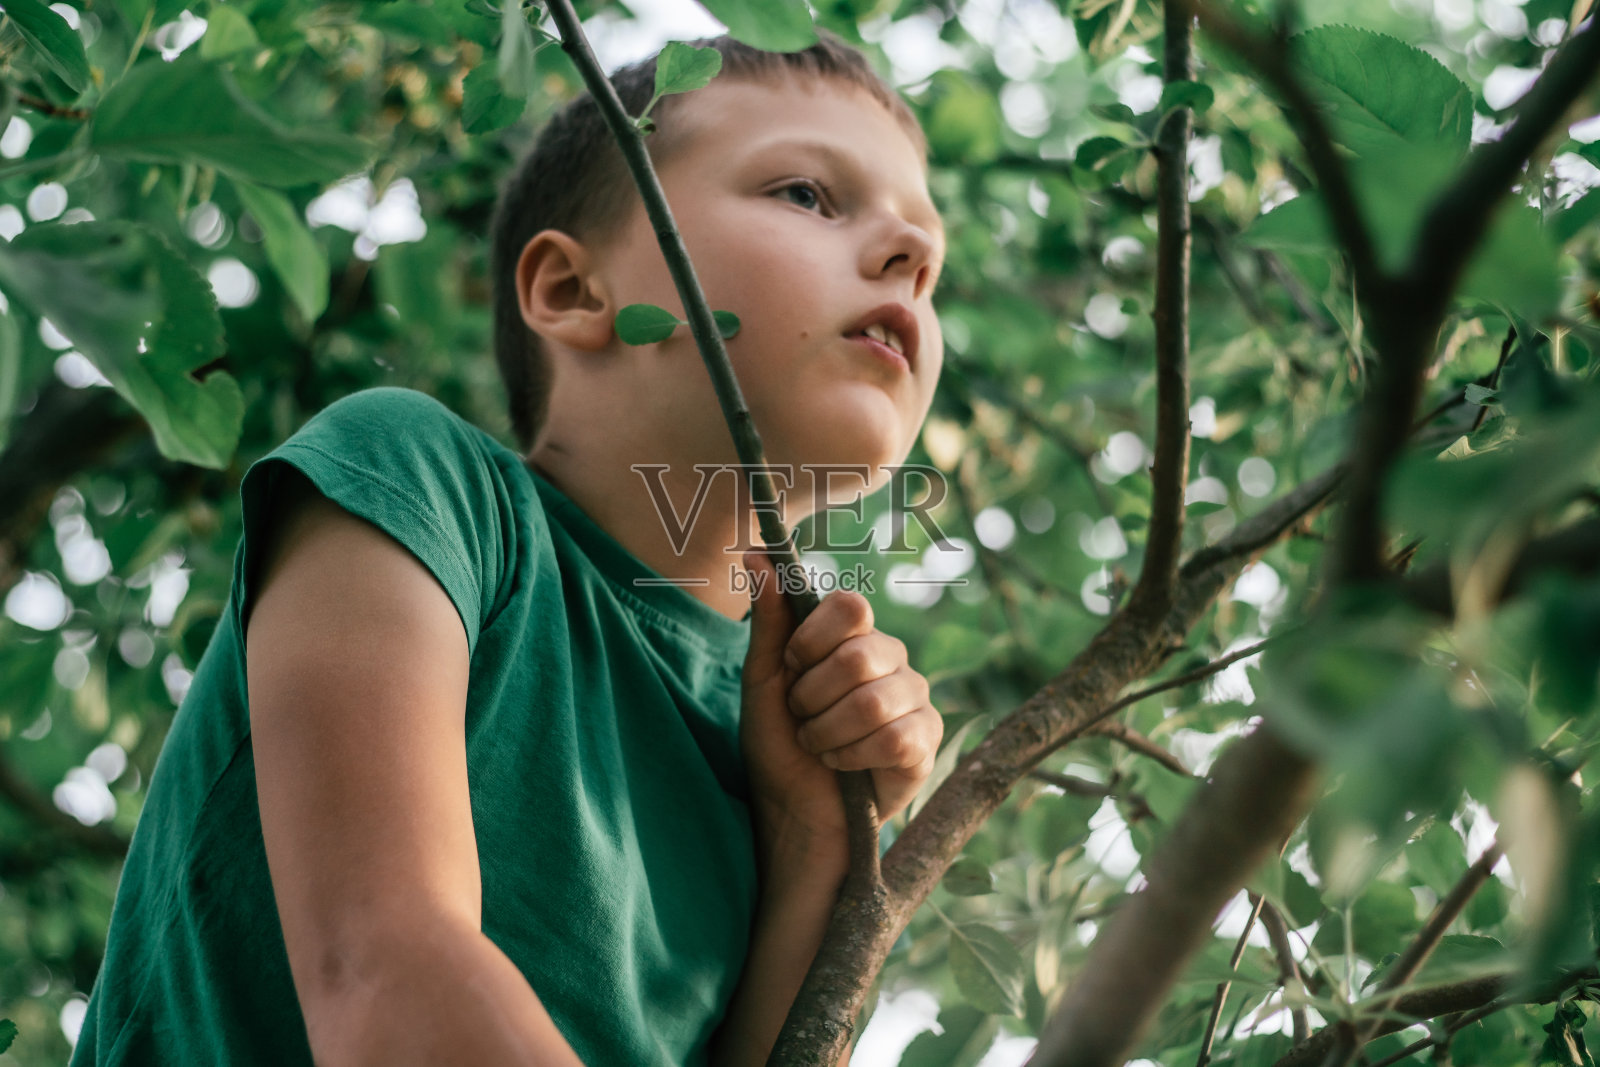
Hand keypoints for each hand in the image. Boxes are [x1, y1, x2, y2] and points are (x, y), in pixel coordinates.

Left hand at [738, 551, 942, 871]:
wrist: (793, 812)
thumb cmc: (778, 745)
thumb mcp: (763, 681)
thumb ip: (769, 620)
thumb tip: (755, 555)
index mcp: (854, 637)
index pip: (851, 605)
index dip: (813, 639)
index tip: (792, 668)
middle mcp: (892, 661)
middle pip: (859, 655)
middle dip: (812, 697)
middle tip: (803, 718)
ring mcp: (915, 700)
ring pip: (873, 701)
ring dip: (827, 733)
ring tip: (819, 746)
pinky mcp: (926, 743)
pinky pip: (894, 738)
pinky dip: (852, 757)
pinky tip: (844, 765)